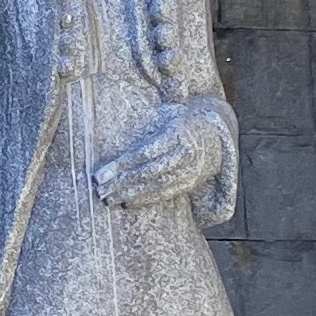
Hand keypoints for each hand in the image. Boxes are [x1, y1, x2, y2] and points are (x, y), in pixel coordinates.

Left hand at [93, 105, 223, 209]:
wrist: (215, 138)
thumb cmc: (181, 124)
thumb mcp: (168, 114)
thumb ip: (147, 117)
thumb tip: (115, 113)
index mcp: (176, 133)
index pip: (144, 153)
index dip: (121, 165)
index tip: (100, 174)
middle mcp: (184, 154)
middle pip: (148, 172)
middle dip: (121, 182)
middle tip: (100, 190)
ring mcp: (189, 171)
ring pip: (156, 186)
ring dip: (131, 194)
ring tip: (109, 199)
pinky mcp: (189, 184)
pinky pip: (165, 194)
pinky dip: (146, 199)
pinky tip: (128, 202)